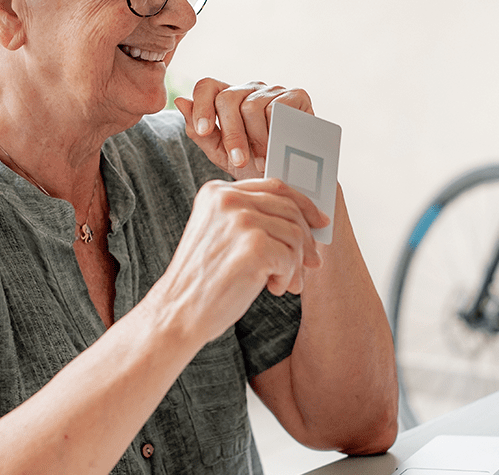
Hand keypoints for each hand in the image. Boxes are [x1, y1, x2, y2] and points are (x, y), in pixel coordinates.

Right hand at [152, 177, 328, 345]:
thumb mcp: (222, 235)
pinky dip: (287, 276)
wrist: (178, 313)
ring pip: (294, 234)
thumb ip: (252, 218)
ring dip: (294, 264)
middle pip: (290, 209)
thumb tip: (307, 220)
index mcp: (217, 192)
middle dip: (306, 240)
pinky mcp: (253, 245)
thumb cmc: (203, 281)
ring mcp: (240, 221)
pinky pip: (291, 257)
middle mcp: (227, 199)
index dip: (303, 203)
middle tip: (311, 265)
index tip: (320, 221)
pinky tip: (270, 288)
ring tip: (280, 283)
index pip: (274, 187)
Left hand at [174, 78, 313, 179]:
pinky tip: (277, 148)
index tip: (204, 132)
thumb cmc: (256, 166)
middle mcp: (249, 89)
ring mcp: (273, 90)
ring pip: (251, 106)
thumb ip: (200, 132)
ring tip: (262, 161)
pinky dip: (274, 132)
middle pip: (227, 98)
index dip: (201, 106)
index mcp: (229, 100)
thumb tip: (180, 101)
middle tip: (239, 160)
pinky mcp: (297, 95)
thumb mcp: (222, 155)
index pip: (207, 86)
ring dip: (255, 139)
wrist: (293, 180)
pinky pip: (276, 108)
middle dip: (231, 134)